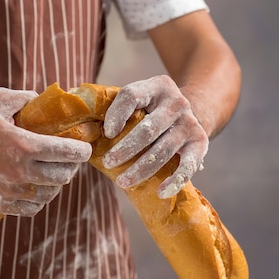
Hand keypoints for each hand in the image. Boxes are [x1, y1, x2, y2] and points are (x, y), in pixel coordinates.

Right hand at [0, 87, 91, 215]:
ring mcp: (5, 192)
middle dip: (71, 167)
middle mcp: (17, 172)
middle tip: (70, 160)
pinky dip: (39, 200)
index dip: (80, 151)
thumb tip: (44, 101)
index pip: (65, 153)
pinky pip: (28, 209)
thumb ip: (24, 99)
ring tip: (54, 174)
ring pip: (47, 195)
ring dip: (56, 185)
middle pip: (62, 177)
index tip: (84, 149)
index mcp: (21, 145)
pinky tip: (37, 190)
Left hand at [101, 75, 208, 198]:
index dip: (117, 114)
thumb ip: (114, 106)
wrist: (188, 113)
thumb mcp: (138, 99)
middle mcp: (177, 102)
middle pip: (148, 128)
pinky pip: (188, 165)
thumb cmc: (150, 110)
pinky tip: (161, 192)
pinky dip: (175, 181)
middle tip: (108, 163)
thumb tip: (78, 117)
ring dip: (141, 168)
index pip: (132, 96)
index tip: (106, 133)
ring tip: (123, 181)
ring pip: (163, 150)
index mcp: (157, 86)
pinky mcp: (200, 143)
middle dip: (125, 148)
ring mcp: (190, 123)